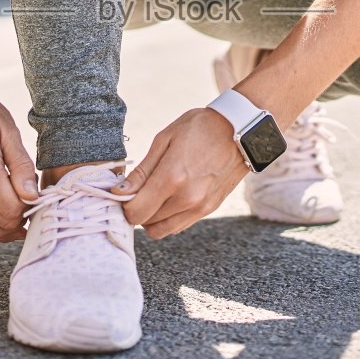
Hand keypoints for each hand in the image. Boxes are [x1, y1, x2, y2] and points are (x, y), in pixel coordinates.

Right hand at [0, 84, 38, 242]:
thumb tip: (32, 196)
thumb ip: (21, 165)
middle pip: (1, 223)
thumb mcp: (8, 131)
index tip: (40, 193)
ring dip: (8, 227)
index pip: (12, 209)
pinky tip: (8, 213)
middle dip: (22, 218)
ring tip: (24, 212)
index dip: (30, 207)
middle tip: (35, 201)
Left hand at [109, 107, 247, 238]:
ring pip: (162, 230)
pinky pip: (179, 225)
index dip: (124, 205)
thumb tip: (119, 192)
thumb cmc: (200, 128)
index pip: (136, 213)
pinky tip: (171, 196)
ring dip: (153, 217)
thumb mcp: (164, 140)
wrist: (240, 130)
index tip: (124, 192)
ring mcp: (200, 207)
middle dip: (137, 210)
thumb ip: (142, 171)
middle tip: (138, 191)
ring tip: (154, 194)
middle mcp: (187, 198)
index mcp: (172, 178)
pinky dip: (169, 217)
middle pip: (147, 224)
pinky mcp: (209, 209)